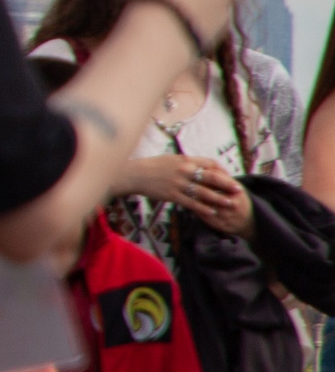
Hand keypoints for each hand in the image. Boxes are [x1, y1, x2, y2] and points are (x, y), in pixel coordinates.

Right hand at [118, 154, 252, 232]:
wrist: (134, 174)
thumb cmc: (152, 166)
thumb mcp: (171, 159)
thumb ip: (187, 163)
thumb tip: (202, 167)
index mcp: (185, 160)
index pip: (209, 163)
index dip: (221, 170)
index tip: (229, 176)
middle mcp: (184, 171)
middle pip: (211, 177)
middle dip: (226, 184)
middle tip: (238, 190)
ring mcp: (178, 183)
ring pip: (204, 192)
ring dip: (218, 199)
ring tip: (230, 204)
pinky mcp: (172, 195)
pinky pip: (191, 203)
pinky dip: (203, 208)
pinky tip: (211, 212)